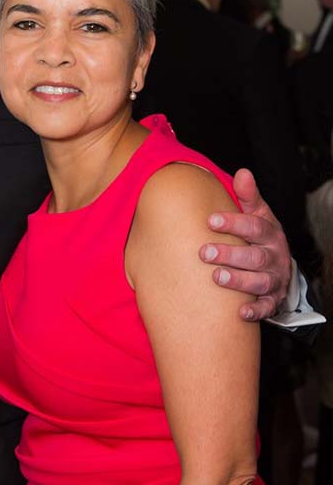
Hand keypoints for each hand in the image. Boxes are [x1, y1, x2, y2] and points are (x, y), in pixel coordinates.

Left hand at [199, 169, 290, 319]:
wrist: (279, 268)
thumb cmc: (261, 238)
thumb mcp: (258, 215)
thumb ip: (248, 196)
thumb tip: (242, 172)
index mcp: (270, 234)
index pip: (254, 227)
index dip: (234, 223)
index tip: (211, 221)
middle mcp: (275, 257)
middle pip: (254, 257)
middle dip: (230, 254)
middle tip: (204, 252)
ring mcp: (274, 280)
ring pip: (259, 282)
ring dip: (238, 280)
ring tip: (216, 277)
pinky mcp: (272, 301)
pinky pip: (266, 308)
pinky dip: (254, 311)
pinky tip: (239, 312)